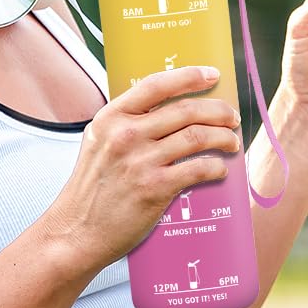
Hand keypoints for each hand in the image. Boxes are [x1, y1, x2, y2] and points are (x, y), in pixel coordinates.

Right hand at [44, 66, 241, 268]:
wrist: (75, 233)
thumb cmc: (91, 188)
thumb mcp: (98, 142)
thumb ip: (126, 122)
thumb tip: (168, 107)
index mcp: (111, 117)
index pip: (157, 85)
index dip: (190, 76)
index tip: (213, 75)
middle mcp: (126, 135)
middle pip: (186, 110)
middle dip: (218, 111)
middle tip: (232, 117)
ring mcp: (141, 161)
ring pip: (198, 137)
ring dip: (223, 138)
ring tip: (232, 142)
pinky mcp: (154, 188)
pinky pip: (198, 169)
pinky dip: (216, 167)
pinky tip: (221, 169)